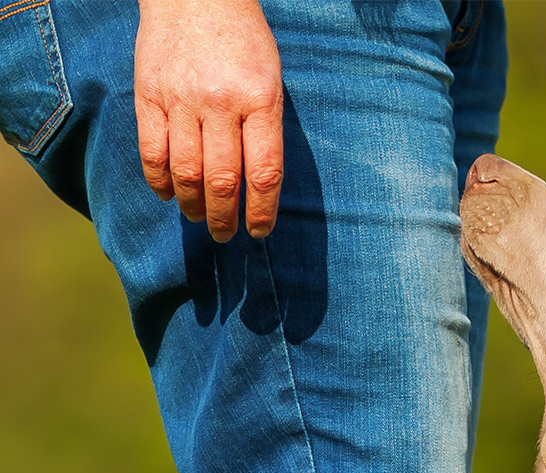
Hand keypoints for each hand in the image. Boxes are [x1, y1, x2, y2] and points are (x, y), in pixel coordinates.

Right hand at [134, 0, 283, 241]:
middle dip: (224, 218)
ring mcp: (180, 98)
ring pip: (185, 173)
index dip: (262, 212)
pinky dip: (160, 182)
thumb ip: (266, 128)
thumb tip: (259, 187)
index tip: (259, 232)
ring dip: (193, 205)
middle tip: (224, 234)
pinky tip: (169, 194)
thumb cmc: (242, 39)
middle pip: (222, 181)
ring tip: (199, 217)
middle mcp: (220, 102)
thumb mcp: (270, 79)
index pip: (263, 173)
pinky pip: (151, 152)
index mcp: (260, 99)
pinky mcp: (148, 94)